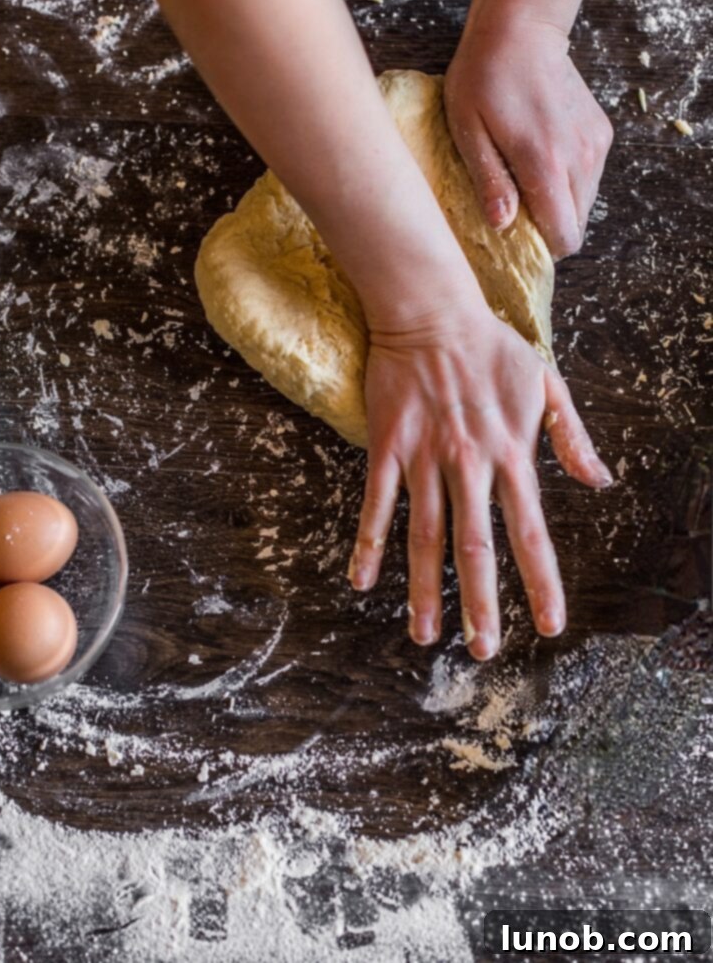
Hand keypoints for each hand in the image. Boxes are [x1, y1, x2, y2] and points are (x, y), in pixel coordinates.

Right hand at [347, 304, 612, 660]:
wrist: (432, 311)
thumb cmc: (493, 347)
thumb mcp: (547, 385)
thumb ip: (572, 438)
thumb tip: (601, 482)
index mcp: (512, 454)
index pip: (531, 532)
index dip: (542, 582)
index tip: (550, 625)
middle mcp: (470, 464)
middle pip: (475, 547)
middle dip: (481, 604)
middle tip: (483, 651)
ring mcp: (425, 457)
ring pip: (425, 536)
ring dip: (425, 589)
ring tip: (425, 636)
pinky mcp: (388, 447)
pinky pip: (376, 503)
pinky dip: (369, 543)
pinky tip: (362, 580)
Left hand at [445, 19, 612, 258]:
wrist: (519, 31)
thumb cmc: (483, 80)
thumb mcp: (470, 134)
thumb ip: (490, 182)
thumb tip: (503, 226)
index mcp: (546, 165)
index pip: (564, 235)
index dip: (544, 248)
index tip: (519, 241)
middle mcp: (580, 159)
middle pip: (577, 226)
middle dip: (550, 229)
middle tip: (517, 213)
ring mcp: (595, 145)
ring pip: (585, 205)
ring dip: (559, 206)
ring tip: (527, 184)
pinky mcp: (600, 133)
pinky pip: (589, 179)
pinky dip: (568, 183)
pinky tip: (542, 163)